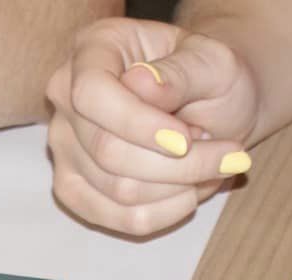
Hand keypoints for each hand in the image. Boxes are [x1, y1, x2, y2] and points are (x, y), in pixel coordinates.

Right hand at [45, 19, 259, 235]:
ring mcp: (63, 146)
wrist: (212, 105)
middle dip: (179, 164)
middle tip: (228, 152)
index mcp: (93, 50)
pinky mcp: (73, 188)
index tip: (188, 139)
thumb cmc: (210, 78)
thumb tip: (140, 85)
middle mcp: (66, 97)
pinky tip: (191, 191)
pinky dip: (164, 213)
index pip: (92, 94)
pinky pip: (114, 218)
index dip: (137, 124)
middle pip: (107, 151)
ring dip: (180, 187)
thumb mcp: (214, 62)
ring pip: (117, 190)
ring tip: (212, 165)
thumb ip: (182, 71)